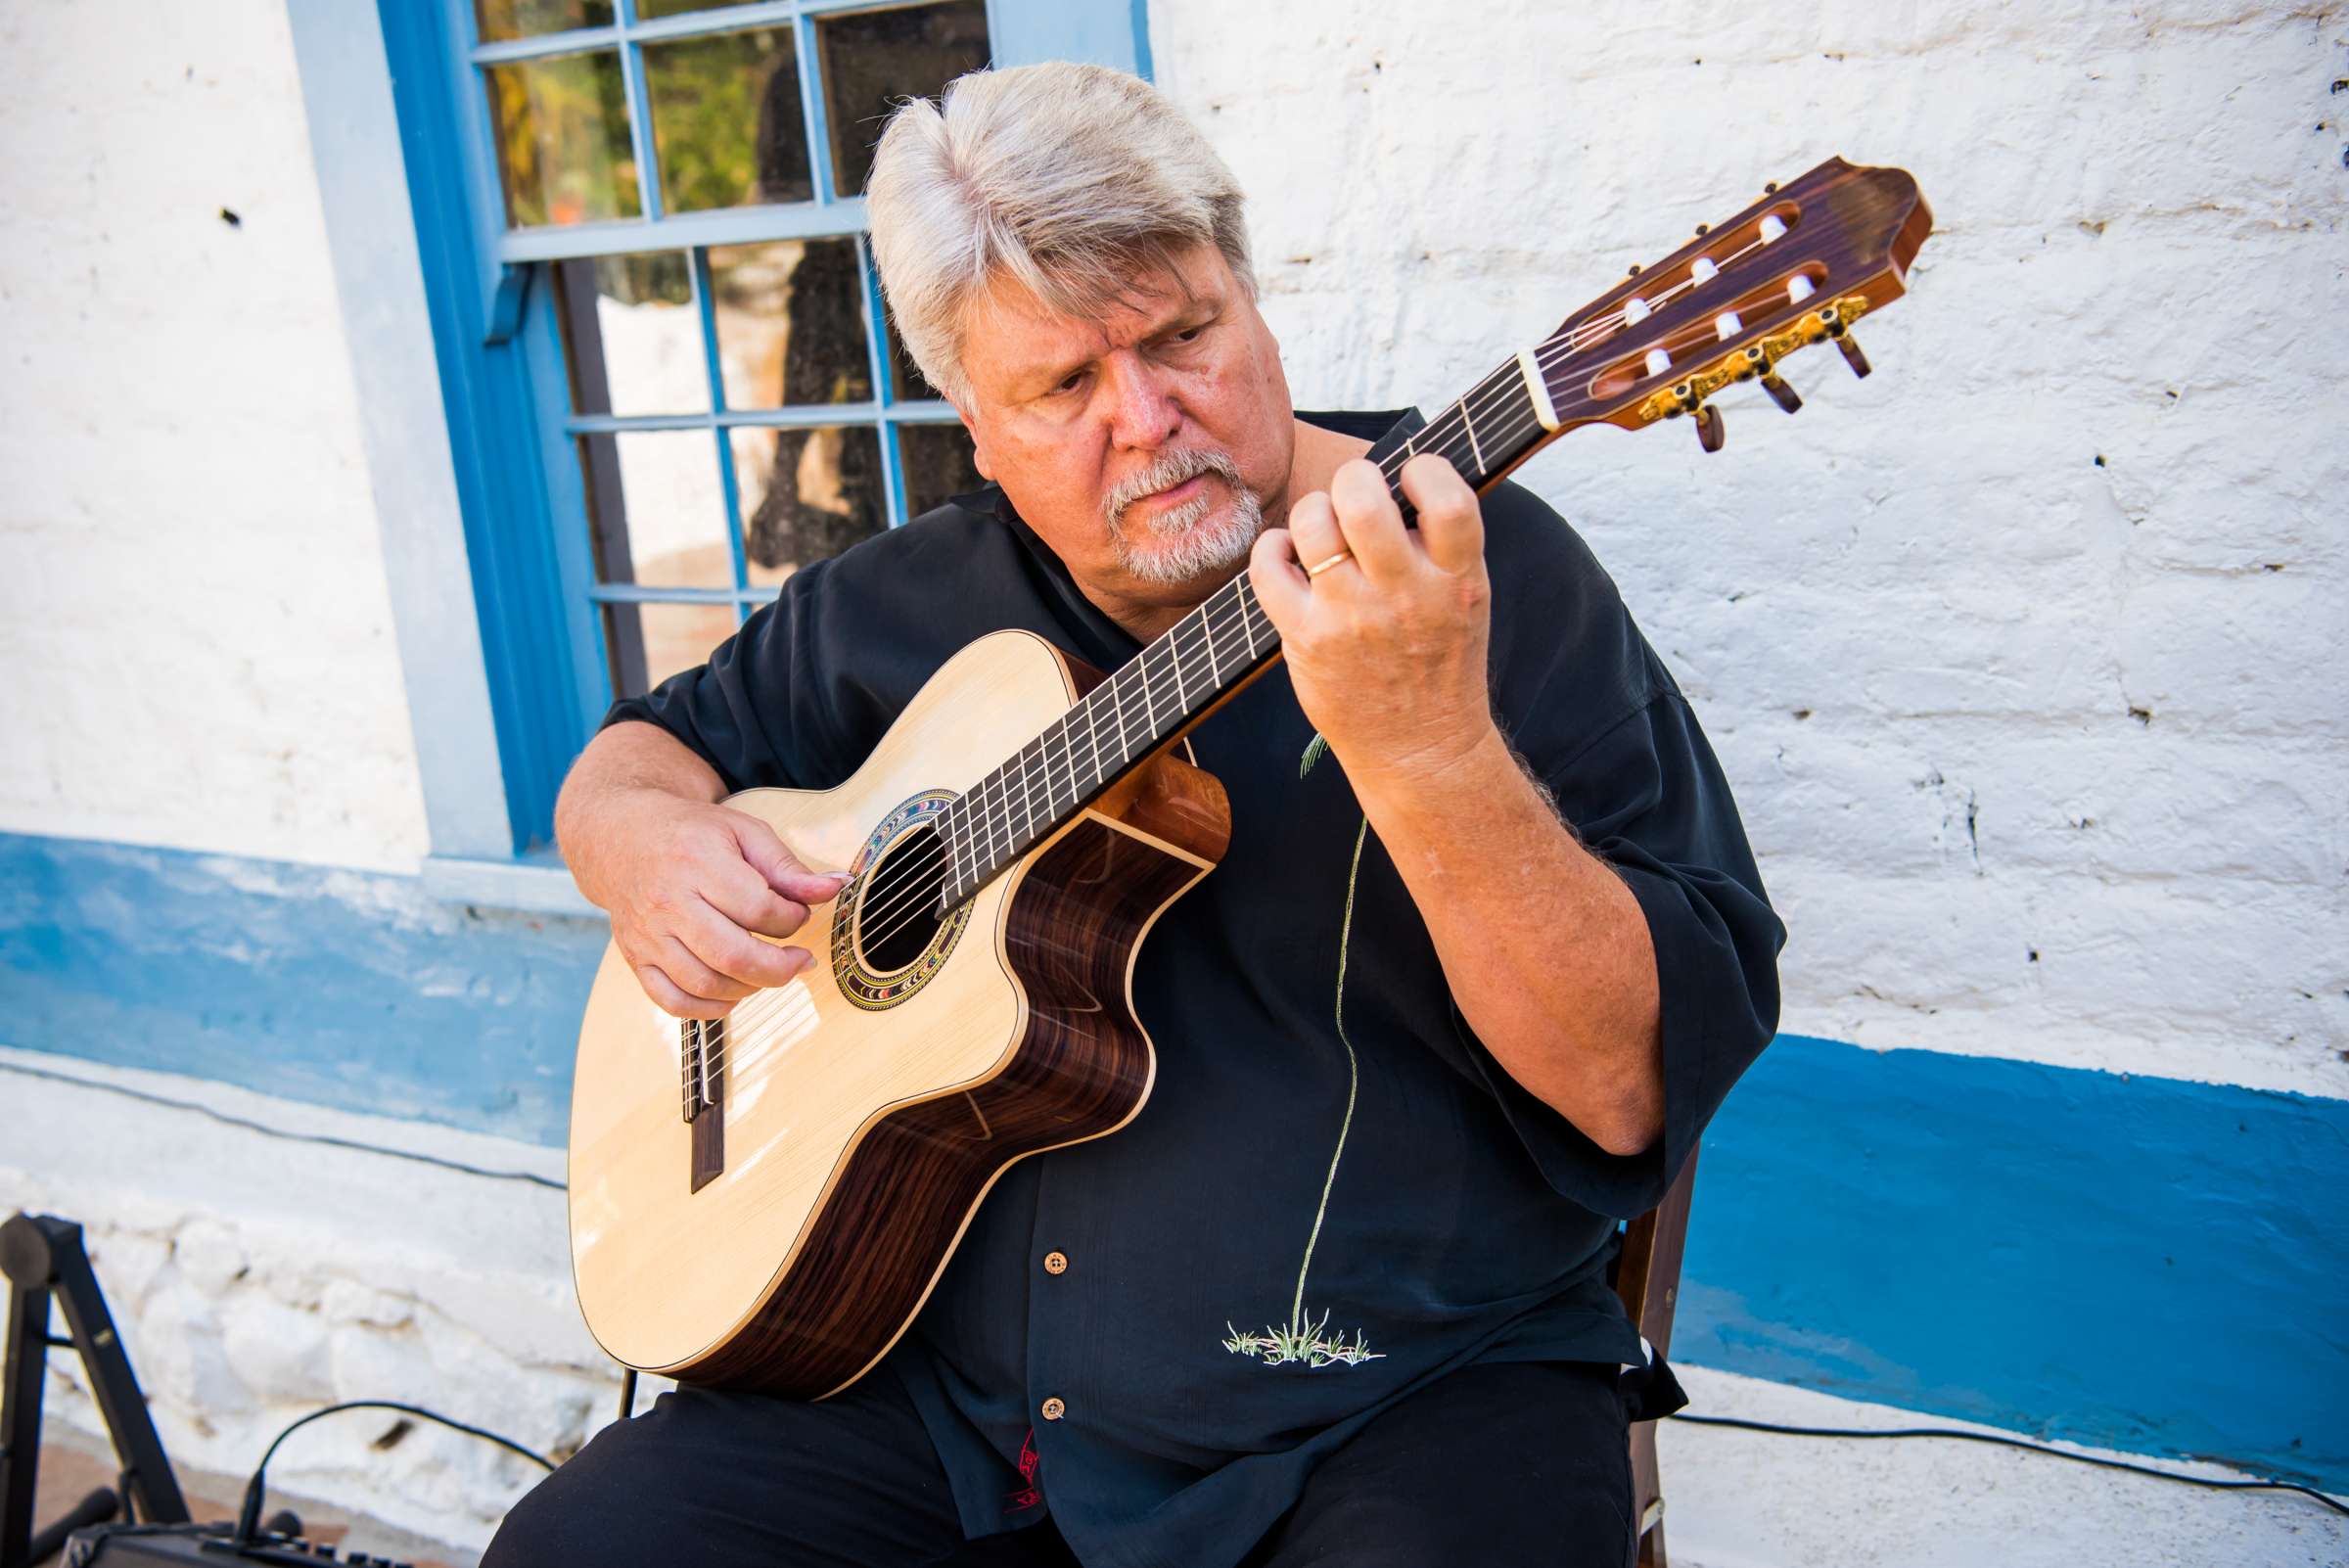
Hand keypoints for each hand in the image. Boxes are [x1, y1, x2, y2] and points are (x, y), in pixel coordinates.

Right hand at [594, 791, 847, 1018]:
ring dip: (749, 988)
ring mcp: (648, 935)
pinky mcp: (636, 958)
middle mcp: (668, 902)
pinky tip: (733, 993)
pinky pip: (672, 1001)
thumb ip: (788, 866)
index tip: (797, 913)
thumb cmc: (692, 834)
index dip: (792, 919)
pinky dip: (708, 1009)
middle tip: (800, 961)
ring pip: (704, 984)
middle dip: (779, 968)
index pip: (759, 908)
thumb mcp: (744, 832)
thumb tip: (837, 887)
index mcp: (698, 863)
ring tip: (767, 971)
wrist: (622, 836)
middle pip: (732, 955)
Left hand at [1248, 454, 1496, 786]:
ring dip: (1312, 510)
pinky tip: (1287, 555)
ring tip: (1322, 528)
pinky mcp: (1307, 638)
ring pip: (1312, 523)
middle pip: (1363, 500)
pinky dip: (1271, 548)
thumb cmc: (1439, 664)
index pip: (1448, 498)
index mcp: (1456, 580)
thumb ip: (1440, 545)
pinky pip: (1269, 566)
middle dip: (1353, 479)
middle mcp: (1404, 595)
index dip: (1425, 470)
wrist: (1420, 748)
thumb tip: (1393, 476)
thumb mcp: (1464, 600)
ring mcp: (1351, 617)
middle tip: (1354, 495)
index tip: (1410, 478)